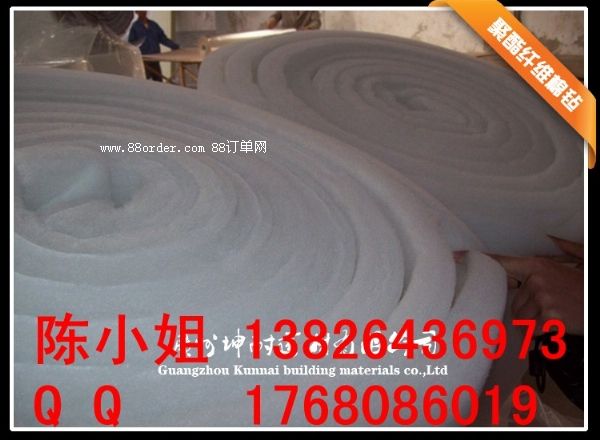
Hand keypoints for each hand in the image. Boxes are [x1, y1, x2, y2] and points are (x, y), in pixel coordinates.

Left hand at [455, 236, 583, 334]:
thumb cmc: (587, 286)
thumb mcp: (576, 262)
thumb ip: (562, 249)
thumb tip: (553, 236)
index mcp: (537, 265)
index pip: (502, 261)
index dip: (476, 258)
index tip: (454, 256)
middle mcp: (537, 279)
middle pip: (513, 302)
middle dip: (527, 310)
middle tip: (548, 308)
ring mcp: (543, 298)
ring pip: (521, 318)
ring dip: (533, 323)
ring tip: (554, 316)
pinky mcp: (550, 317)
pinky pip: (532, 331)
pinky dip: (540, 334)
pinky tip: (554, 328)